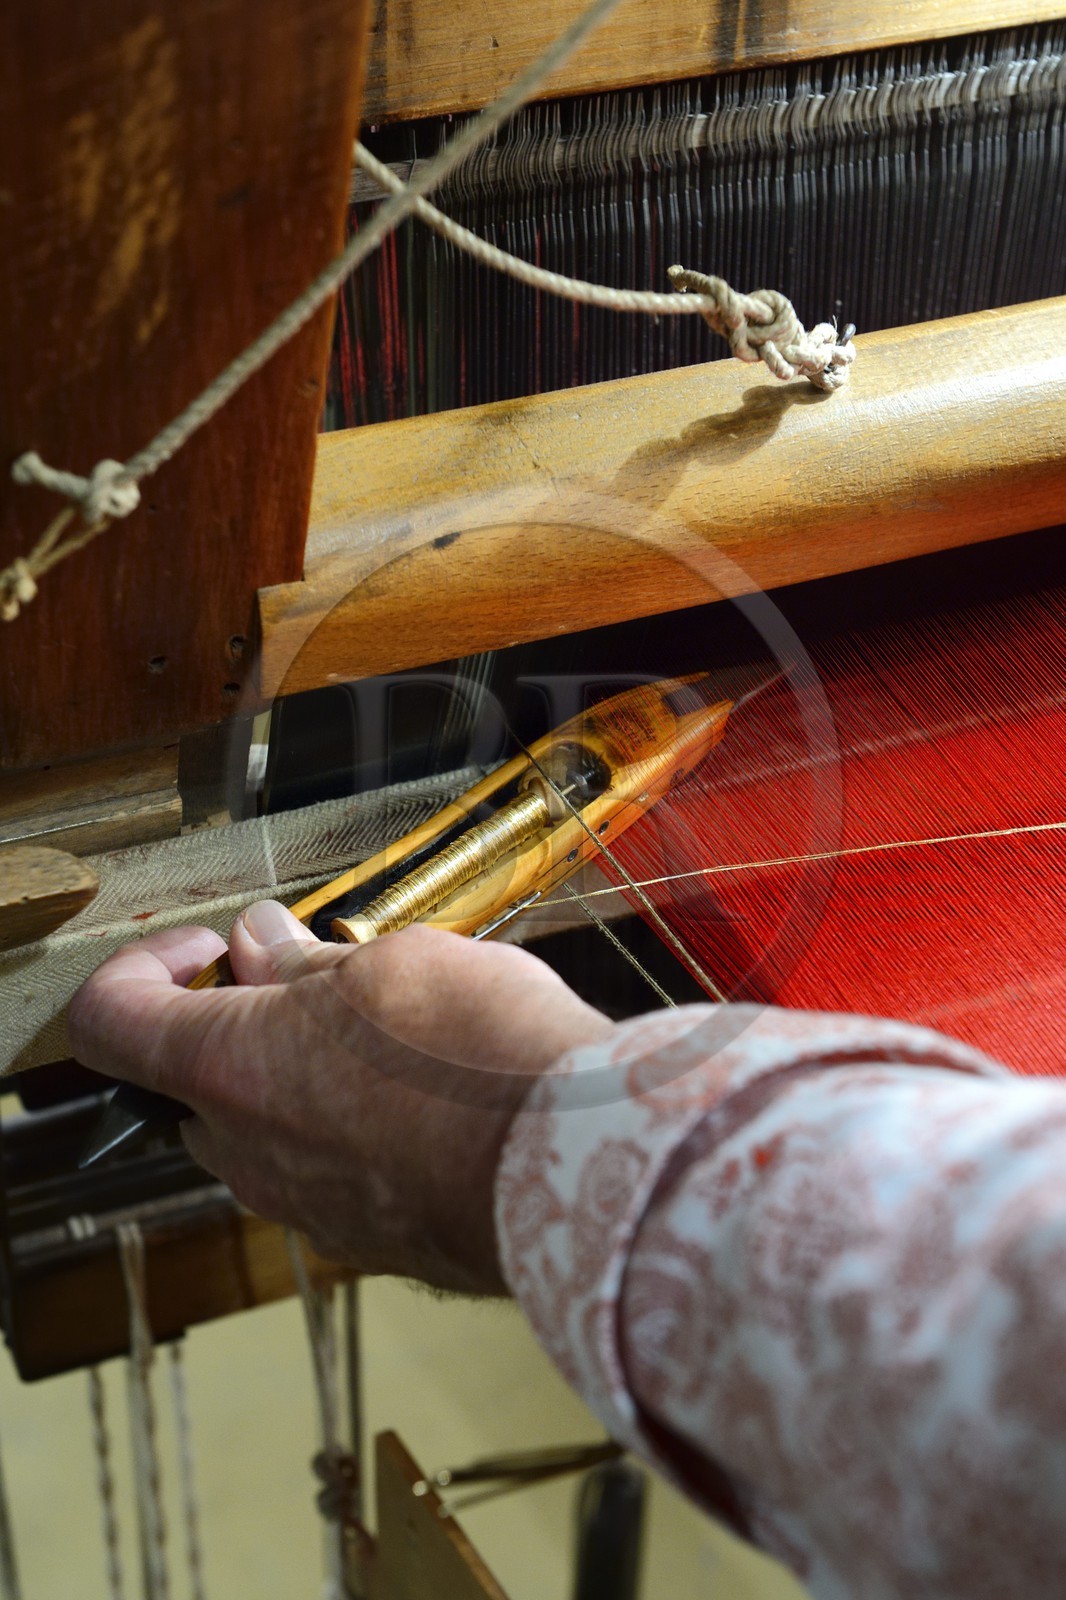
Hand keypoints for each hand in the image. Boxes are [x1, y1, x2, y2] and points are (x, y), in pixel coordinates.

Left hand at [68, 905, 613, 1293]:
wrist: (575, 1166)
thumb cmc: (478, 1054)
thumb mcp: (389, 965)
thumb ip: (301, 964)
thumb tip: (258, 946)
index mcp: (228, 1067)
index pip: (109, 1021)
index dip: (142, 965)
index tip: (211, 946)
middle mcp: (247, 1150)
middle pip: (191, 1082)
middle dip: (236, 1023)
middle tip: (314, 980)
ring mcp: (303, 1205)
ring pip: (263, 1130)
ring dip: (298, 1076)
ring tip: (389, 1033)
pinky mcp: (362, 1238)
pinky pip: (325, 1172)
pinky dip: (347, 1126)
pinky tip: (424, 1093)